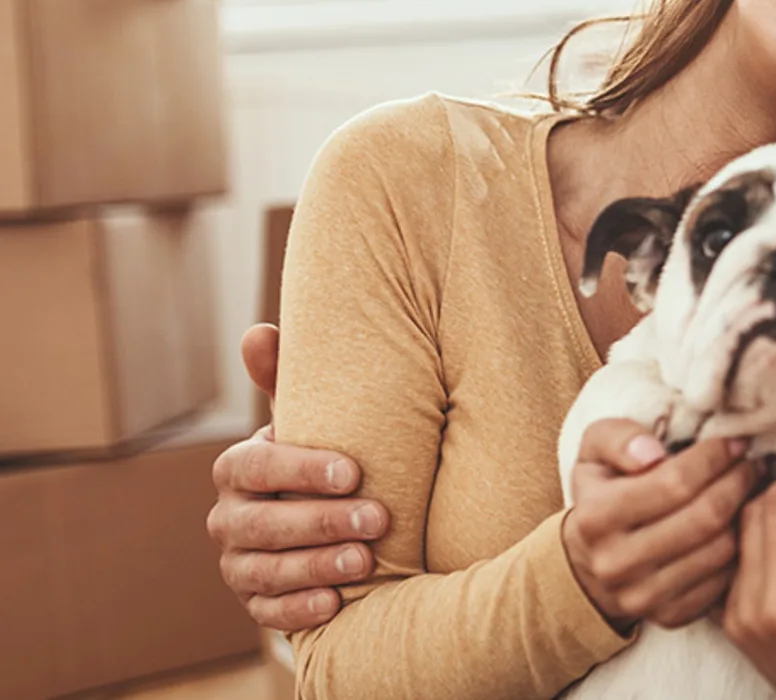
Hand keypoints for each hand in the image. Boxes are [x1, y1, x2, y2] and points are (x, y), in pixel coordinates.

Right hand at [207, 324, 386, 630]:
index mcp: (239, 468)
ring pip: (267, 571)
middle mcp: (228, 517)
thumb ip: (286, 379)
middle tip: (378, 519)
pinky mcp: (256, 603)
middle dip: (322, 521)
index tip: (353, 472)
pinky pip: (268, 614)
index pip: (257, 466)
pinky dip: (299, 610)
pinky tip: (335, 603)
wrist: (329, 520)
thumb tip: (259, 332)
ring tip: (366, 562)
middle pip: (264, 524)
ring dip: (316, 566)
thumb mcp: (311, 420)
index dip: (301, 469)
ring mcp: (239, 564)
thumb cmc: (322, 458)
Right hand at [562, 419, 757, 630]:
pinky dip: (740, 549)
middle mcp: (615, 564)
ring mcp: (642, 597)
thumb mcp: (595, 452)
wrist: (588, 561)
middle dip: (738, 482)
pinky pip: (724, 581)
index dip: (714, 457)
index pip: (675, 483)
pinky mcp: (669, 616)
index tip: (734, 442)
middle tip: (752, 464)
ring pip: (720, 550)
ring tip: (750, 489)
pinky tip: (739, 525)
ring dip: (745, 514)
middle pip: (704, 517)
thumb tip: (652, 453)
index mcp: (595, 518)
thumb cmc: (602, 492)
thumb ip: (619, 438)